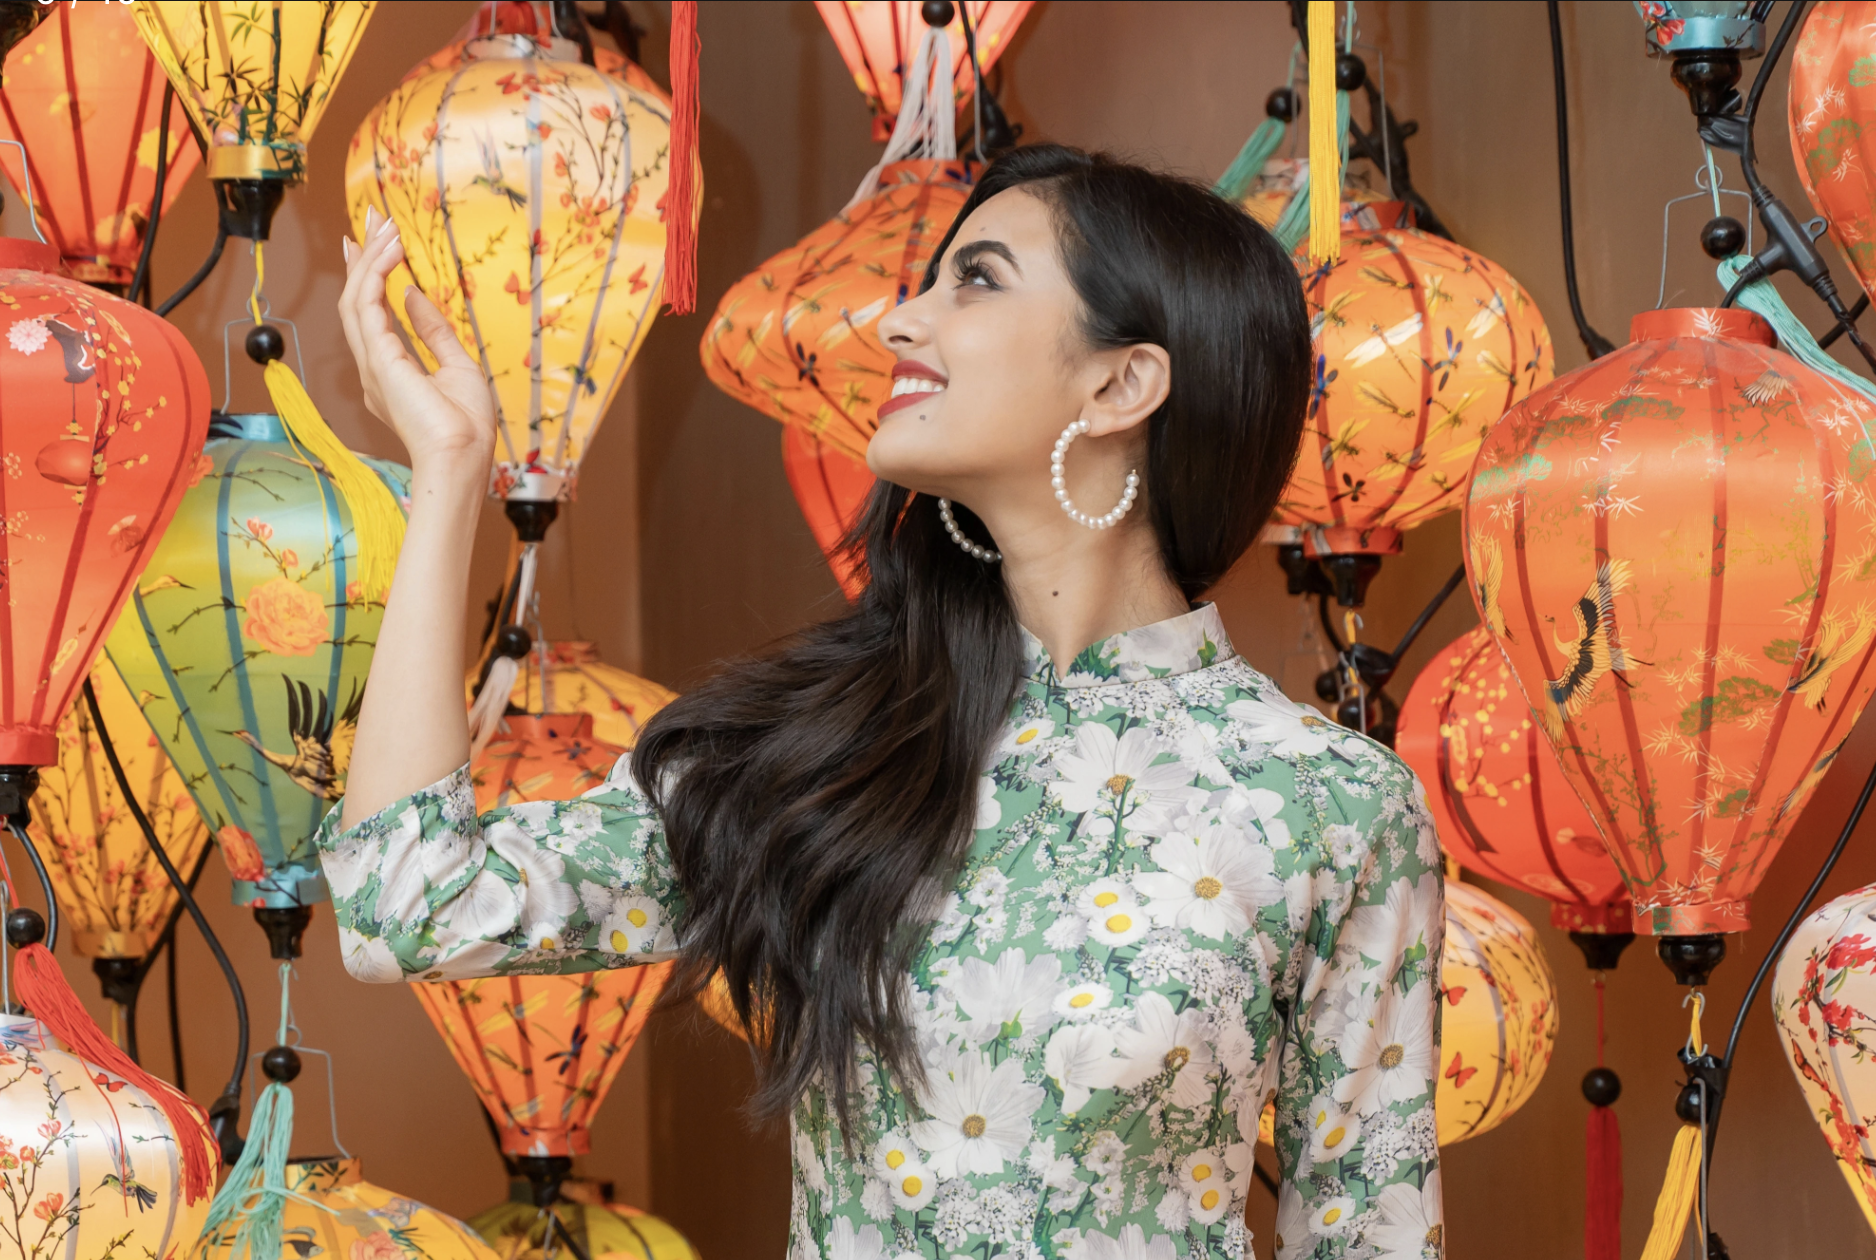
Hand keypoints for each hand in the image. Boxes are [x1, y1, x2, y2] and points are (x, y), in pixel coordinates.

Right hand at [338, 206, 496, 475]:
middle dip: (364, 257)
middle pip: (357, 300)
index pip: (371, 315)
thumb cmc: (465, 425)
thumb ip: (434, 331)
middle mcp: (374, 367)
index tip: (374, 244)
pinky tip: (389, 251)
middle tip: (374, 220)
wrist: (462, 455)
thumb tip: (414, 295)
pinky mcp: (377, 358)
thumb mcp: (457, 366)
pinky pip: (366, 304)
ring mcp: (371, 363)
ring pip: (356, 297)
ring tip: (384, 227)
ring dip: (369, 258)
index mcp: (390, 372)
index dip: (370, 276)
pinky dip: (375, 273)